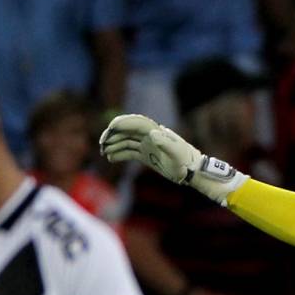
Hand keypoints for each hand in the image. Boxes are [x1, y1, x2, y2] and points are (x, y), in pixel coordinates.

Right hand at [100, 114, 248, 205]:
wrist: (193, 171)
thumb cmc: (186, 163)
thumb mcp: (177, 154)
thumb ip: (166, 143)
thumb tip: (152, 134)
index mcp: (155, 132)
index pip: (135, 123)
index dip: (121, 124)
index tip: (109, 130)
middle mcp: (150, 136)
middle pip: (127, 130)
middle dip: (113, 135)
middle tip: (102, 144)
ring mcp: (148, 145)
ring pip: (126, 141)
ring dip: (114, 144)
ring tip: (104, 153)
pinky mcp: (147, 155)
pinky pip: (130, 151)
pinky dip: (119, 153)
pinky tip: (110, 158)